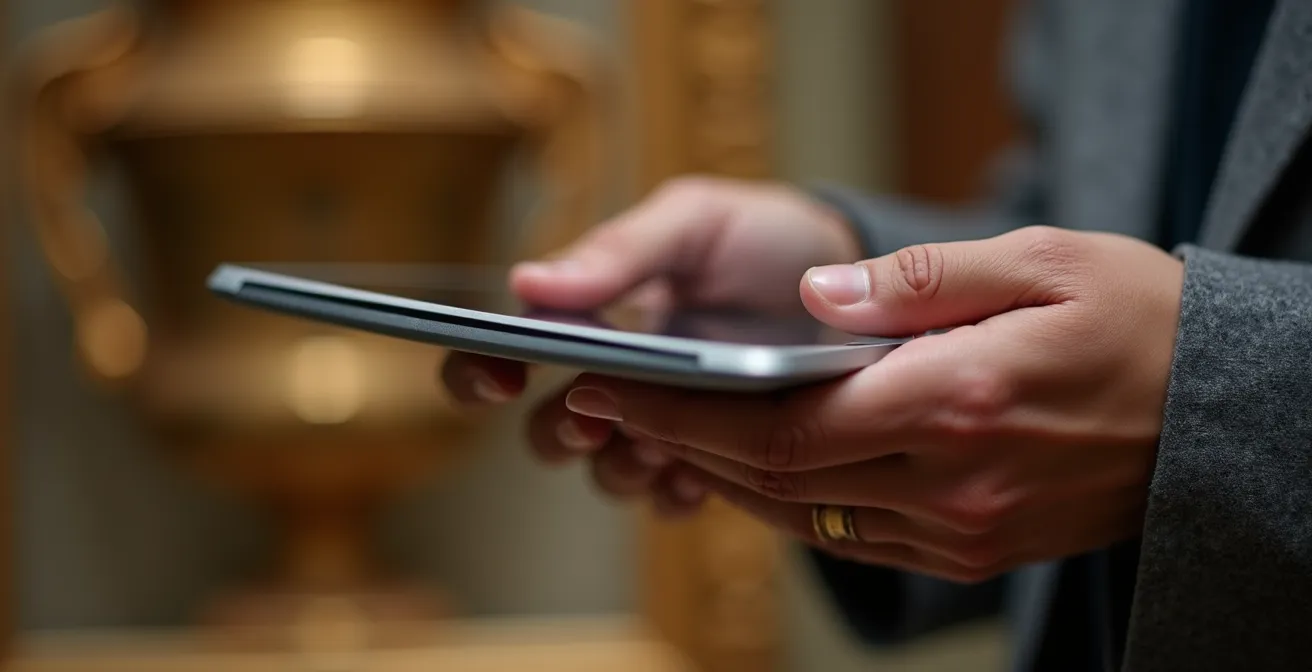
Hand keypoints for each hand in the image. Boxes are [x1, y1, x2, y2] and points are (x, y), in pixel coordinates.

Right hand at [440, 176, 860, 512]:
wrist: (856, 281)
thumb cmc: (762, 239)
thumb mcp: (693, 222)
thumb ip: (618, 252)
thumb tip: (526, 283)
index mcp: (593, 315)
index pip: (504, 350)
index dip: (479, 371)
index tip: (501, 376)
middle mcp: (617, 378)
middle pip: (547, 432)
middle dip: (559, 433)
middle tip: (592, 417)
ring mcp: (665, 424)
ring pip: (607, 473)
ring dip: (624, 463)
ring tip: (666, 435)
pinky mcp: (717, 460)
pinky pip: (673, 498)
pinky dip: (679, 489)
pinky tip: (707, 464)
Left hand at [562, 226, 1184, 581]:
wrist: (1214, 418)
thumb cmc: (1133, 322)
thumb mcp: (1039, 262)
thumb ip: (918, 282)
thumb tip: (815, 294)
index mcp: (957, 403)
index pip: (780, 427)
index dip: (682, 415)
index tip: (611, 389)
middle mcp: (950, 485)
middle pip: (775, 478)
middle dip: (678, 443)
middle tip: (606, 406)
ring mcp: (960, 531)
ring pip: (802, 518)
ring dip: (722, 478)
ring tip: (660, 433)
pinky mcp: (970, 550)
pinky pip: (849, 537)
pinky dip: (787, 504)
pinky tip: (752, 470)